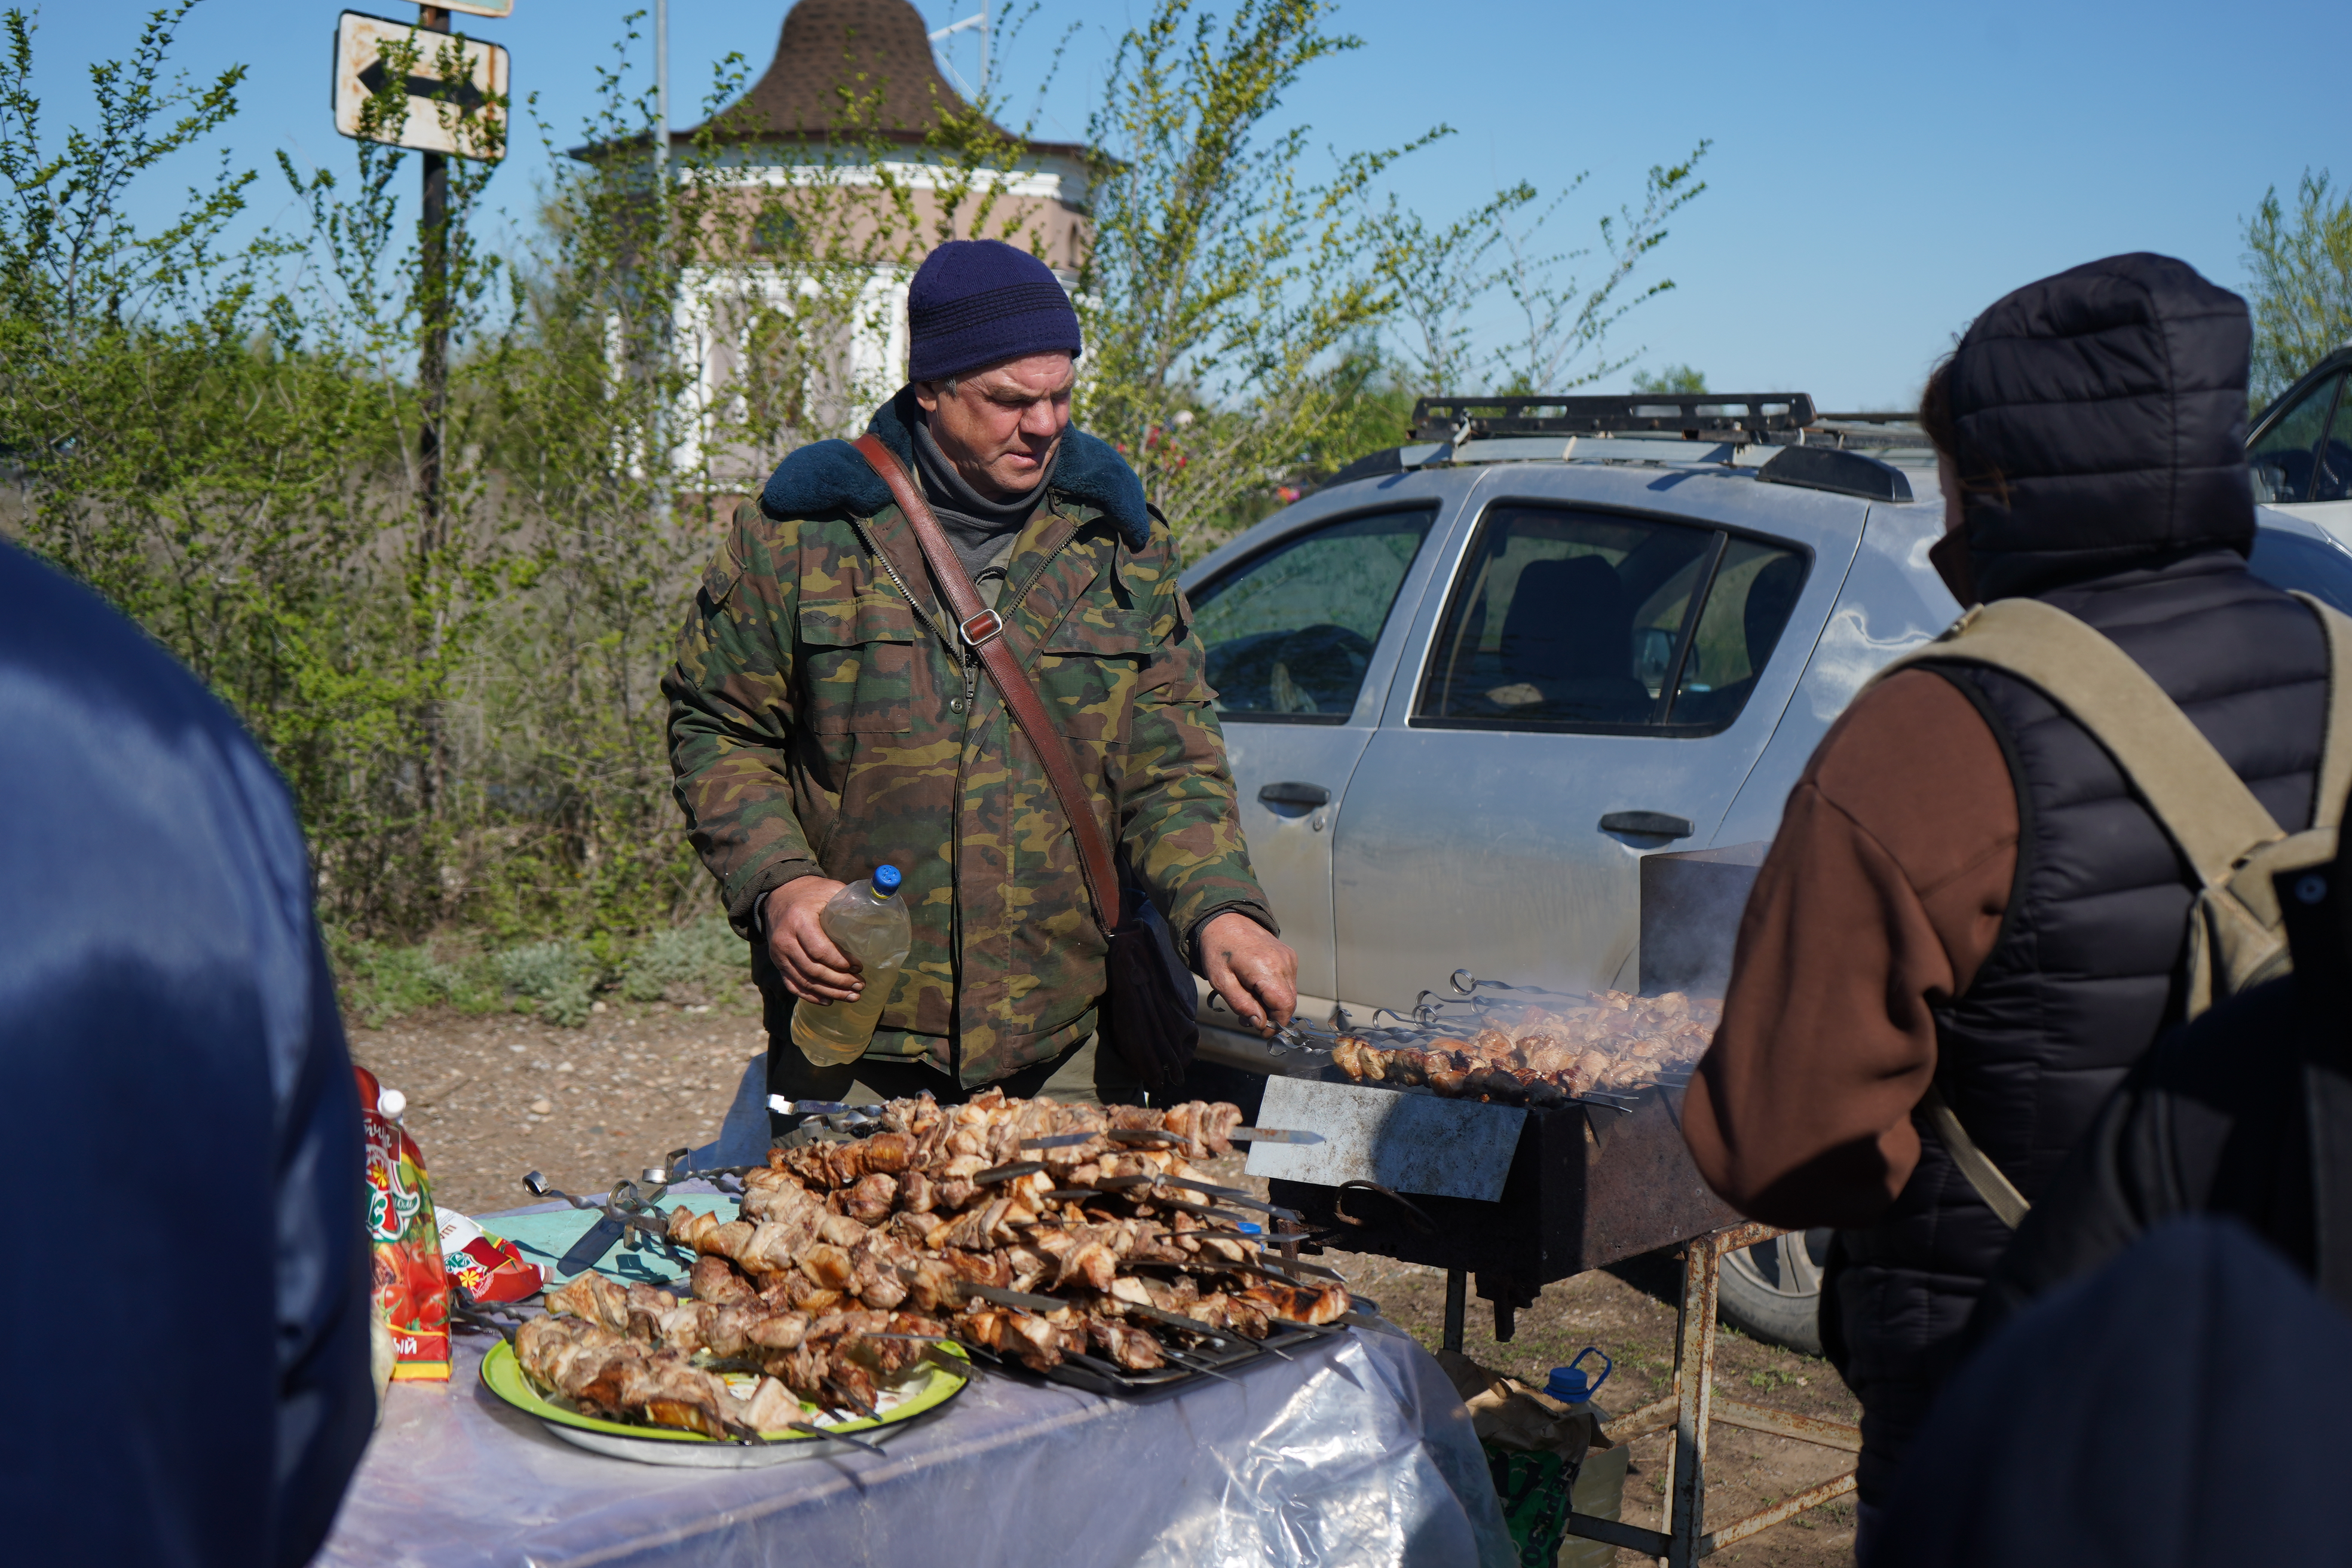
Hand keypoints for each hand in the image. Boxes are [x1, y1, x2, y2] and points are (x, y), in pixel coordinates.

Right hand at [764, 878, 860, 1002]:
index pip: (820, 950)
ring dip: (830, 992)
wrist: (778, 895)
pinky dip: (811, 996)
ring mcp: (778, 954)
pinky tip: (829, 1001)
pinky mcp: (777, 962)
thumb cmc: (810, 893)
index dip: (841, 962)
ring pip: (804, 981)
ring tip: (852, 996)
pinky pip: (792, 985)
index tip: (859, 966)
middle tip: (860, 985)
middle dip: (839, 982)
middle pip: (813, 970)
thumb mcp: (830, 889)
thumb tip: (880, 909)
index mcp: (799, 920)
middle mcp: (785, 940)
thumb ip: (851, 900)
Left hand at [1200, 912, 1297, 1035]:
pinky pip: (1288, 982)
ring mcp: (1289, 958)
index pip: (1285, 1006)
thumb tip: (1260, 1023)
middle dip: (1272, 1016)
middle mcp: (1283, 962)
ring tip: (1250, 1001)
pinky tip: (1257, 987)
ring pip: (1289, 993)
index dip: (1276, 1023)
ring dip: (1273, 1004)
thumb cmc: (1219, 949)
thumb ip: (1242, 1004)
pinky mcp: (1289, 956)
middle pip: (1289, 1002)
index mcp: (1266, 968)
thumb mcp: (1221, 981)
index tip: (1262, 1031)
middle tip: (1250, 1018)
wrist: (1225, 920)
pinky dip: (1275, 991)